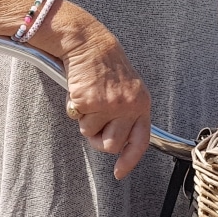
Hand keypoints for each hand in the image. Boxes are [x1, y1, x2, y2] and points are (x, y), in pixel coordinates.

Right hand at [61, 25, 151, 179]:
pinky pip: (78, 119)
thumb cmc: (106, 67)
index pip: (140, 141)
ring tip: (89, 100)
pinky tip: (80, 92)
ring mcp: (109, 105)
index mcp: (142, 104)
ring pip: (91, 134)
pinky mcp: (88, 102)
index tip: (119, 172)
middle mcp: (128, 106)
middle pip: (112, 145)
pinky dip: (75, 109)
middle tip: (94, 122)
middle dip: (100, 139)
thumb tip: (120, 143)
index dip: (129, 160)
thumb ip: (128, 114)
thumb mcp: (128, 89)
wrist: (89, 44)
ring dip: (86, 122)